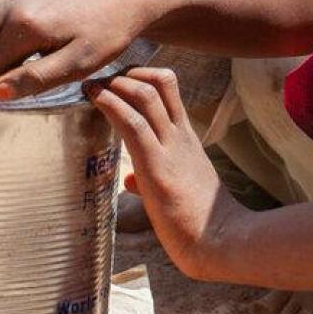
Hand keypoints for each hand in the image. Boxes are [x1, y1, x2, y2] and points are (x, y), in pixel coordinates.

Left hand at [89, 68, 244, 280]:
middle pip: (158, 81)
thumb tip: (130, 180)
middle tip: (101, 80)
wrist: (220, 240)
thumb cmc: (199, 220)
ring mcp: (169, 148)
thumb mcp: (179, 189)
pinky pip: (133, 125)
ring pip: (145, 95)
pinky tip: (95, 100)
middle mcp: (179, 135)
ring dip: (114, 84)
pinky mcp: (156, 167)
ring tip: (92, 86)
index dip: (142, 75)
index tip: (117, 80)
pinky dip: (111, 105)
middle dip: (126, 73)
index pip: (168, 88)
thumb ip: (153, 178)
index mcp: (186, 138)